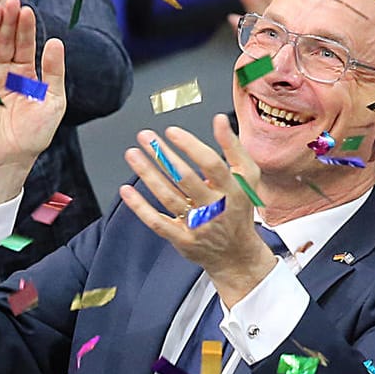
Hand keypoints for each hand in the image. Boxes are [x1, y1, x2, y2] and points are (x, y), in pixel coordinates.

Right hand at [0, 0, 67, 207]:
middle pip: (4, 40)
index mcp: (25, 73)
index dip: (24, 27)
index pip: (23, 43)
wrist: (10, 158)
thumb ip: (54, 72)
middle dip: (6, 21)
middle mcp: (4, 72)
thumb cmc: (34, 134)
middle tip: (8, 1)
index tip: (25, 9)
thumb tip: (56, 41)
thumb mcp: (53, 101)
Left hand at [118, 115, 278, 307]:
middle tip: (146, 137)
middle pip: (186, 178)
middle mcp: (215, 207)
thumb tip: (219, 120)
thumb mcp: (247, 177)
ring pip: (168, 197)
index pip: (211, 163)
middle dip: (163, 155)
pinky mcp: (183, 239)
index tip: (172, 131)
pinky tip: (126, 190)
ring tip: (133, 154)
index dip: (191, 146)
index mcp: (232, 189)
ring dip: (148, 174)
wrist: (236, 253)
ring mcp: (198, 225)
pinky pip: (157, 222)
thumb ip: (234, 147)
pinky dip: (140, 207)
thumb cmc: (238, 208)